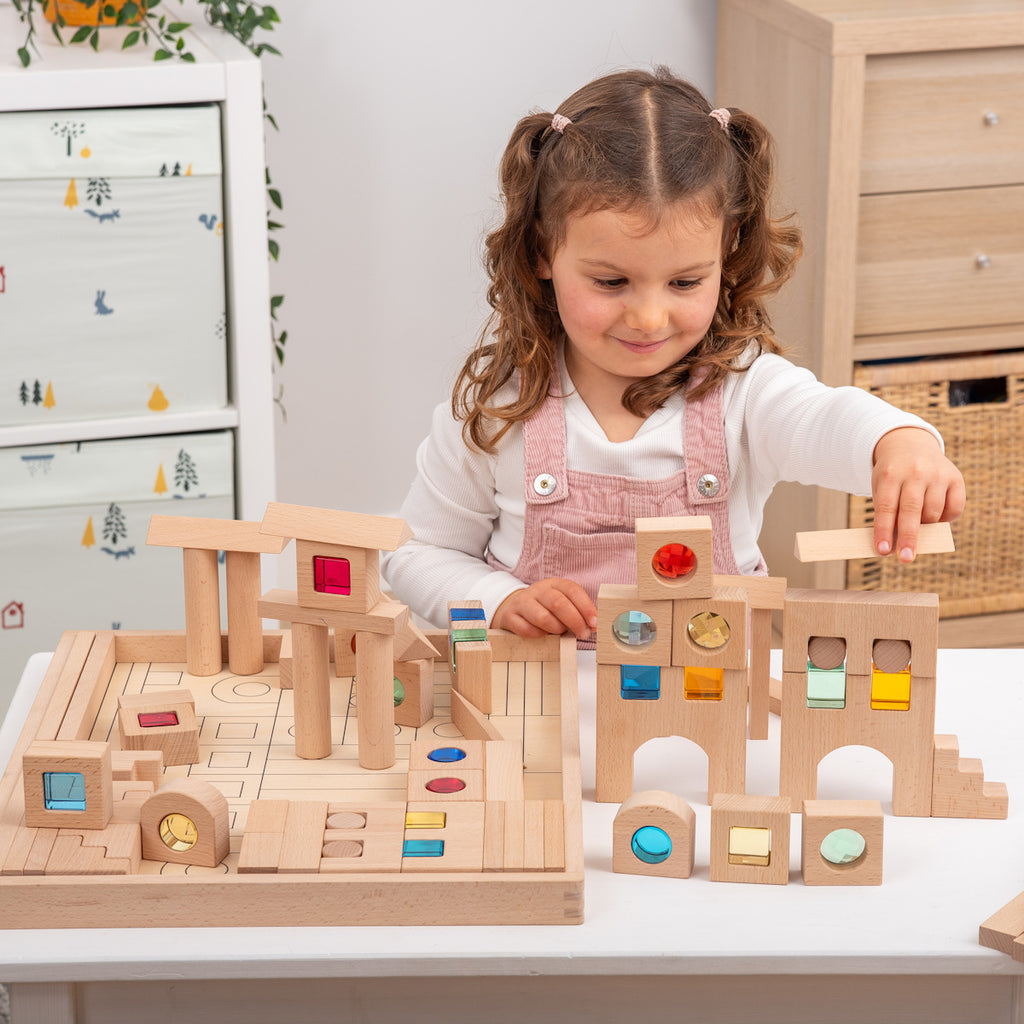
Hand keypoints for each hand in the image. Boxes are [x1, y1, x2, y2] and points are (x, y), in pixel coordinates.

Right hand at [492, 578, 597, 639]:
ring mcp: (522, 602)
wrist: (515, 608)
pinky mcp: (510, 616)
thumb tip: (594, 626)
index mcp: (554, 584)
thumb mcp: (562, 604)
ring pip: (542, 617)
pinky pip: (527, 629)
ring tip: (560, 632)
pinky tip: (542, 635)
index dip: (586, 607)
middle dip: (575, 621)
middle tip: (583, 633)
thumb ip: (578, 612)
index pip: (572, 590)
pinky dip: (539, 636)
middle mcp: (538, 590)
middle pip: (558, 603)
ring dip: (556, 629)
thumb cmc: (545, 608)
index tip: (595, 623)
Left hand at [871, 427, 964, 562]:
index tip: (882, 551)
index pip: (886, 507)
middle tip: (905, 558)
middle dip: (908, 537)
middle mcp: (915, 472)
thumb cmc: (892, 477)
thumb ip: (888, 513)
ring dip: (925, 526)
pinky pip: (954, 508)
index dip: (884, 531)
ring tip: (918, 525)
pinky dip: (945, 519)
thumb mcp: (882, 488)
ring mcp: (938, 474)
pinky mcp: (956, 478)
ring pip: (933, 512)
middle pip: (911, 510)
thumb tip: (898, 545)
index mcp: (891, 474)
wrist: (909, 445)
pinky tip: (936, 518)